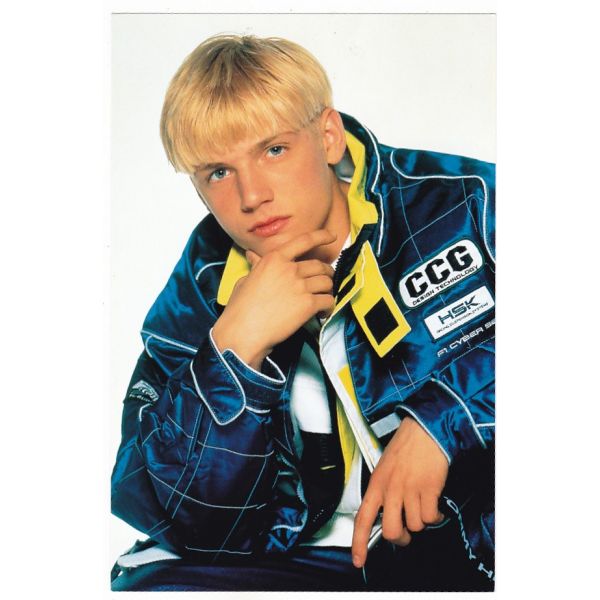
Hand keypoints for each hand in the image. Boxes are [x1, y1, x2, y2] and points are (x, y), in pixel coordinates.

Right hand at [212, 229, 336, 368]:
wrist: (243, 332)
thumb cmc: (240, 308)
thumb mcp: (245, 280)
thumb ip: (256, 266)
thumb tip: (252, 255)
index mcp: (275, 259)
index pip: (304, 240)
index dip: (322, 236)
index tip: (331, 237)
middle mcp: (289, 269)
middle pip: (320, 266)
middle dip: (326, 273)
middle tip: (324, 282)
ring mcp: (300, 286)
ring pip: (327, 282)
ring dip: (327, 291)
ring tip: (321, 299)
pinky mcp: (308, 304)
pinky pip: (328, 301)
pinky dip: (329, 307)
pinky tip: (322, 313)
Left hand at [351, 416, 448, 567]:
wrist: (423, 431)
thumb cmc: (404, 448)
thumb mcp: (384, 468)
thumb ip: (383, 492)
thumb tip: (385, 516)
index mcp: (376, 484)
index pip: (362, 519)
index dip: (359, 543)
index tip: (358, 560)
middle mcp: (390, 489)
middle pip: (392, 531)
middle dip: (400, 538)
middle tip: (405, 532)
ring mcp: (409, 490)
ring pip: (415, 526)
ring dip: (421, 521)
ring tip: (422, 506)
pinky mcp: (428, 489)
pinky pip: (431, 517)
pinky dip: (435, 515)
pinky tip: (434, 504)